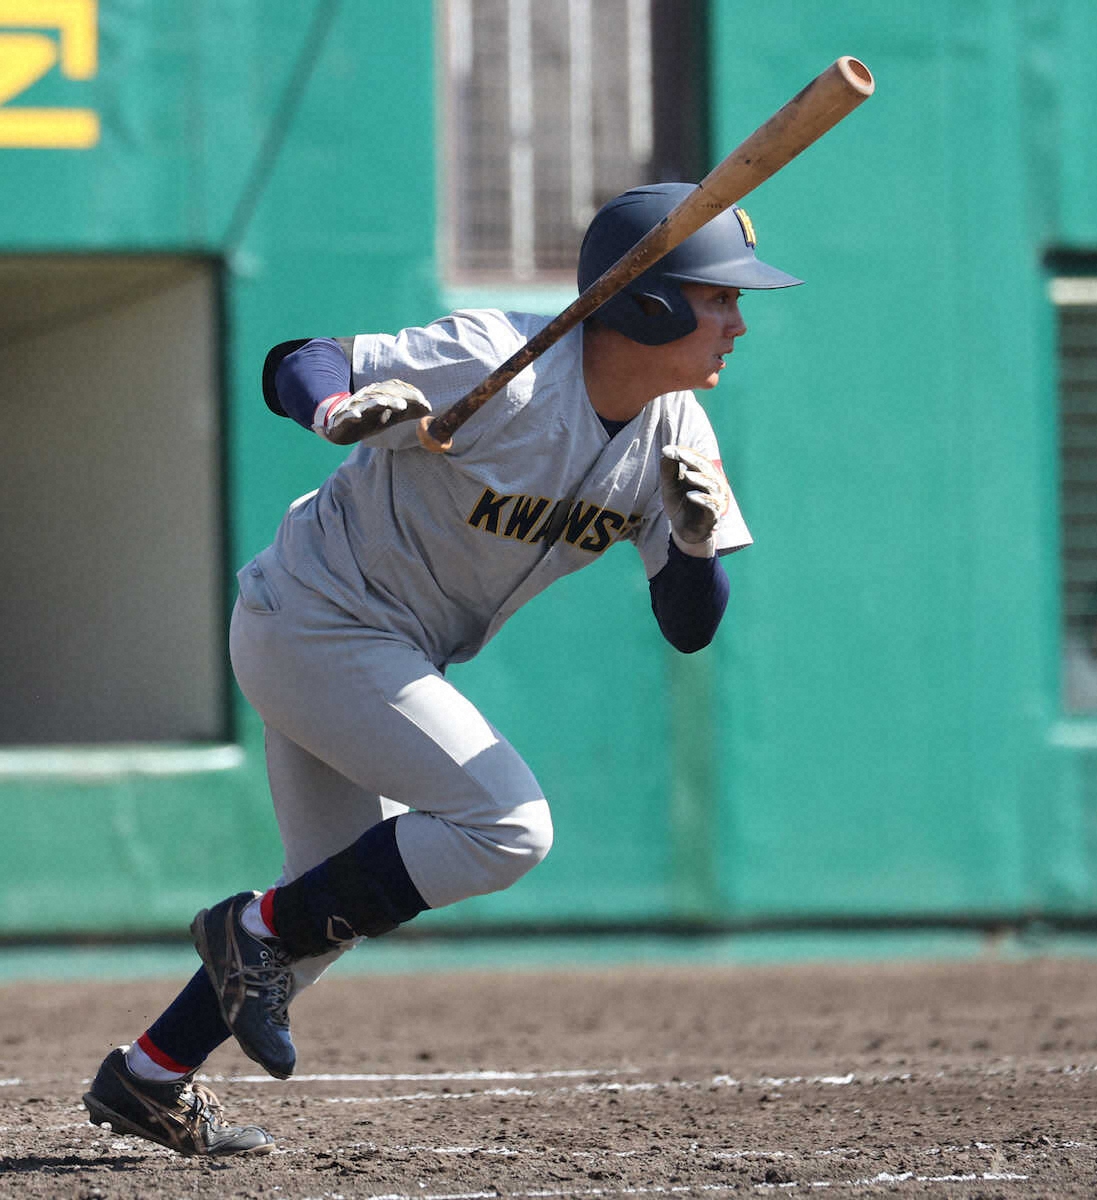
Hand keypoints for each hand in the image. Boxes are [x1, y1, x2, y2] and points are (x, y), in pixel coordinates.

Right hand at [312, 380, 431, 444]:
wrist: (340, 429)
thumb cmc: (368, 420)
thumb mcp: (390, 417)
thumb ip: (408, 412)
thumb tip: (429, 407)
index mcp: (379, 396)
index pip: (394, 389)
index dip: (408, 393)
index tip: (423, 402)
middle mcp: (367, 398)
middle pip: (382, 394)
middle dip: (395, 398)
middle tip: (407, 404)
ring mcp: (355, 408)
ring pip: (367, 403)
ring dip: (377, 403)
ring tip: (387, 404)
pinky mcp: (343, 419)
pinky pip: (347, 415)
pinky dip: (352, 414)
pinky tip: (358, 415)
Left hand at [659, 445, 729, 552]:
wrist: (684, 531)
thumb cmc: (680, 505)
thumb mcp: (670, 487)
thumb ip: (669, 471)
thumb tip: (667, 451)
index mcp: (704, 474)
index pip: (697, 459)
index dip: (684, 453)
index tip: (667, 450)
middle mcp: (713, 484)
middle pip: (707, 468)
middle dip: (693, 460)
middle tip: (679, 455)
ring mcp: (715, 500)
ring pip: (713, 485)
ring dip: (700, 478)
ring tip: (687, 475)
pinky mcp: (713, 516)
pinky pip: (712, 506)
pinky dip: (702, 499)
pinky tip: (690, 495)